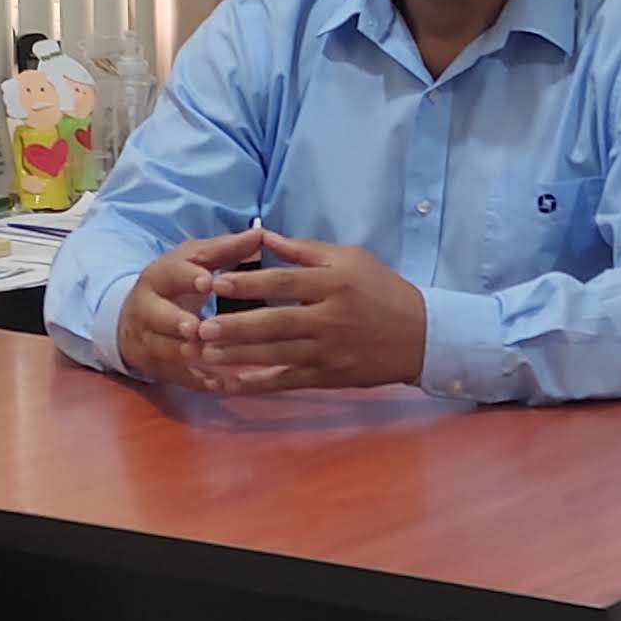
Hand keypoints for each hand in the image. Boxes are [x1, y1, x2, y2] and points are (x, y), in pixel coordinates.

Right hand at [114, 228, 269, 382]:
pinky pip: (175, 375)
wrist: (134, 317)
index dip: (187, 278)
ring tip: (207, 358)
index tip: (207, 281)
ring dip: (185, 355)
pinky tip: (217, 384)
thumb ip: (225, 250)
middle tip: (195, 327)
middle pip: (158, 315)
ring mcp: (148, 339)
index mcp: (160, 276)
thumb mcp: (194, 260)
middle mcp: (148, 307)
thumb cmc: (176, 283)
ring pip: (163, 349)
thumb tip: (260, 233)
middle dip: (175, 322)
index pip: (171, 274)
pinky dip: (195, 380)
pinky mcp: (156, 365)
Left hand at [187, 233, 428, 392]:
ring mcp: (329, 351)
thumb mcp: (350, 259)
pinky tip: (232, 383)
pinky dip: (259, 384)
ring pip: (277, 355)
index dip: (247, 282)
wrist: (420, 336)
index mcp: (334, 284)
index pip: (283, 282)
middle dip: (235, 327)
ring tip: (205, 354)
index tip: (215, 283)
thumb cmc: (381, 290)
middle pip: (275, 322)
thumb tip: (264, 236)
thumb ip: (305, 251)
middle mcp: (330, 318)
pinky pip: (288, 381)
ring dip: (238, 356)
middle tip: (200, 328)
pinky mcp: (329, 376)